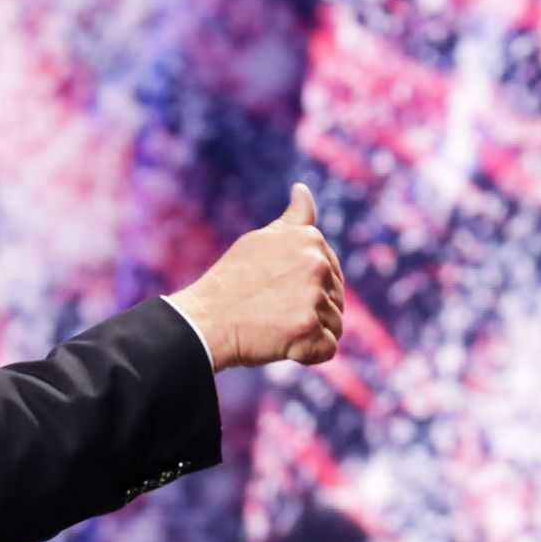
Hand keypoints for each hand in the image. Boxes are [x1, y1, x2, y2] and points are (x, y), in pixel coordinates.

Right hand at [170, 183, 344, 370]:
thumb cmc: (231, 282)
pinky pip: (326, 349)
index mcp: (309, 239)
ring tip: (274, 325)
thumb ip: (293, 220)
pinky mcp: (309, 330)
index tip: (274, 288)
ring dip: (310, 332)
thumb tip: (303, 189)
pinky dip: (306, 352)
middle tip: (271, 308)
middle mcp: (317, 264)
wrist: (204, 319)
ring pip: (335, 325)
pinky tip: (280, 342)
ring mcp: (314, 297)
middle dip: (310, 310)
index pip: (331, 272)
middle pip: (336, 299)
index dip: (304, 287)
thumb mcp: (261, 240)